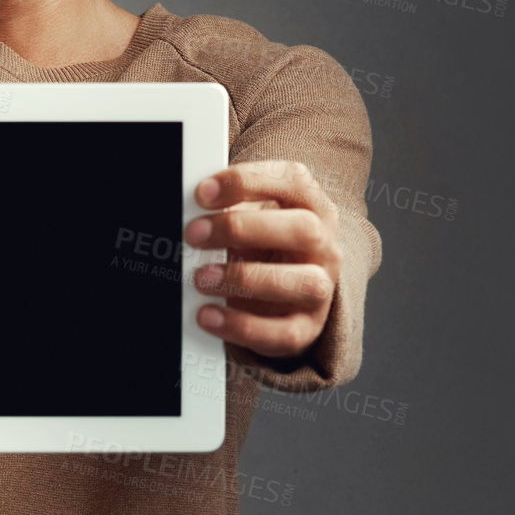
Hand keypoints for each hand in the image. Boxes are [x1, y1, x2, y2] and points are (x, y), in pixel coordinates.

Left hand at [183, 160, 341, 357]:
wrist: (288, 295)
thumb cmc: (264, 247)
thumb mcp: (251, 218)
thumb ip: (229, 209)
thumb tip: (190, 213)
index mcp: (312, 206)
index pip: (294, 181)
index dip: (247, 183)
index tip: (203, 192)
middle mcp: (324, 245)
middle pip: (303, 229)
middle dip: (242, 229)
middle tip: (194, 234)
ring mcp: (321, 288)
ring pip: (303, 283)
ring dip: (245, 279)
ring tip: (201, 278)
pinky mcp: (306, 328)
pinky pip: (283, 333)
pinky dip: (242, 326)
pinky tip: (209, 316)